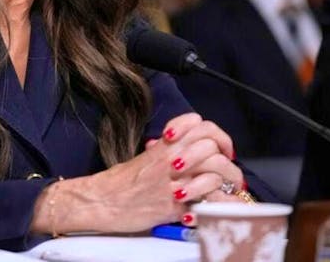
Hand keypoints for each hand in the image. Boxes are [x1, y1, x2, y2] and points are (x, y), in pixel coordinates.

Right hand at [30, 113, 243, 234]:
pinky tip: (215, 204)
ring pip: (216, 169)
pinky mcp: (176, 205)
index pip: (199, 124)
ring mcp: (175, 181)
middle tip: (227, 170)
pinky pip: (208, 198)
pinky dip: (218, 201)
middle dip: (227, 158)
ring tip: (225, 189)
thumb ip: (166, 150)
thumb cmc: (118, 183)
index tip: (220, 148)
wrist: (101, 202)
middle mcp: (171, 159)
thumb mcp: (145, 158)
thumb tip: (184, 148)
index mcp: (164, 145)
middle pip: (212, 145)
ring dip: (227, 180)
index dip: (216, 135)